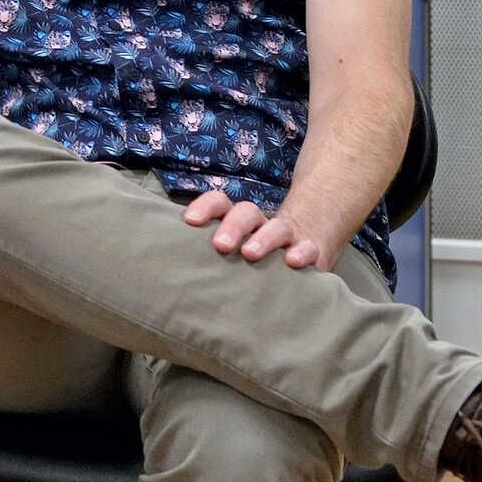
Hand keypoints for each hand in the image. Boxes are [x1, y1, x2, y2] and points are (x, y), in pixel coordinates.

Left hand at [182, 186, 334, 268]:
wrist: (308, 244)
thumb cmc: (254, 258)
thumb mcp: (233, 254)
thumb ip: (207, 259)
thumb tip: (170, 277)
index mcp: (238, 221)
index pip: (220, 203)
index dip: (205, 207)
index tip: (190, 221)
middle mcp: (261, 225)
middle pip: (246, 212)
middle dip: (232, 226)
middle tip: (220, 245)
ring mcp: (287, 236)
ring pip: (276, 228)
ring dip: (263, 239)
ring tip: (250, 254)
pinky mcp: (312, 251)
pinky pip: (308, 248)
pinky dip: (302, 253)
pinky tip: (293, 261)